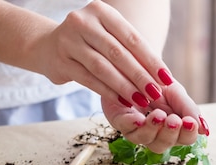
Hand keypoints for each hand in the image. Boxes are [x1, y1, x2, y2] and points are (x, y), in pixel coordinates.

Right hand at [36, 0, 170, 107]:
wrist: (49, 46)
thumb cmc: (91, 44)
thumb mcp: (110, 38)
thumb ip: (132, 52)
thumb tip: (163, 78)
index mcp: (101, 11)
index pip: (132, 38)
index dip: (151, 60)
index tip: (167, 79)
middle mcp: (83, 21)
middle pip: (118, 53)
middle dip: (140, 76)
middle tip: (156, 94)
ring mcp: (69, 40)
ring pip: (103, 67)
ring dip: (125, 87)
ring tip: (141, 101)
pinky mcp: (60, 61)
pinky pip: (88, 79)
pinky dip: (107, 92)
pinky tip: (122, 101)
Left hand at [102, 82, 209, 153]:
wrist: (138, 64)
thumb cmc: (159, 82)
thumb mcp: (178, 93)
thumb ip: (190, 110)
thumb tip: (206, 130)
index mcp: (172, 129)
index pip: (184, 139)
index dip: (188, 134)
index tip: (190, 122)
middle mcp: (153, 133)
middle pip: (162, 145)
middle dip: (169, 133)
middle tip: (173, 120)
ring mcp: (134, 128)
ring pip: (143, 139)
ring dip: (152, 129)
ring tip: (159, 115)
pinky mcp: (118, 119)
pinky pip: (123, 126)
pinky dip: (131, 124)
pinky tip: (138, 118)